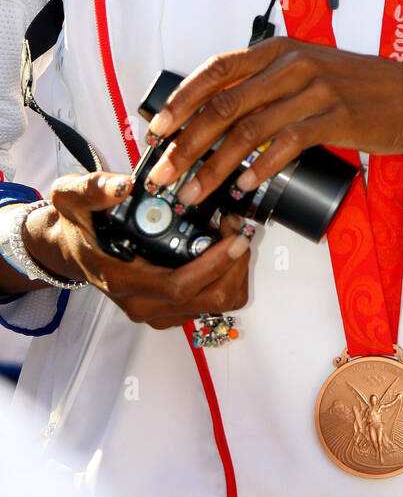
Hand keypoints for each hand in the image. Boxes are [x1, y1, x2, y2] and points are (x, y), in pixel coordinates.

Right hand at [22, 172, 251, 329]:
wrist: (71, 249)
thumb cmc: (78, 225)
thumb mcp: (73, 197)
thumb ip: (94, 189)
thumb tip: (124, 186)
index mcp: (121, 280)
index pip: (178, 287)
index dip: (213, 265)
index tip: (233, 237)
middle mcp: (141, 304)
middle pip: (208, 300)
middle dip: (233, 265)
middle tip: (238, 227)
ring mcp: (157, 310)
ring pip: (215, 303)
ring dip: (233, 270)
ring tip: (231, 233)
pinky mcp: (169, 309)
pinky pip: (211, 300)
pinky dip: (225, 274)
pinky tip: (220, 245)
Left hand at [145, 37, 402, 212]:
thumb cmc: (357, 90)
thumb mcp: (308, 74)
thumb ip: (267, 87)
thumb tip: (217, 122)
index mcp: (278, 50)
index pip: (216, 71)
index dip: (181, 100)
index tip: (156, 129)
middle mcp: (291, 63)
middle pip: (223, 106)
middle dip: (184, 145)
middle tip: (162, 174)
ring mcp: (314, 88)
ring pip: (248, 131)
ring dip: (214, 167)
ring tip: (194, 193)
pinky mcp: (335, 116)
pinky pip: (286, 144)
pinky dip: (260, 168)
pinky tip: (244, 186)